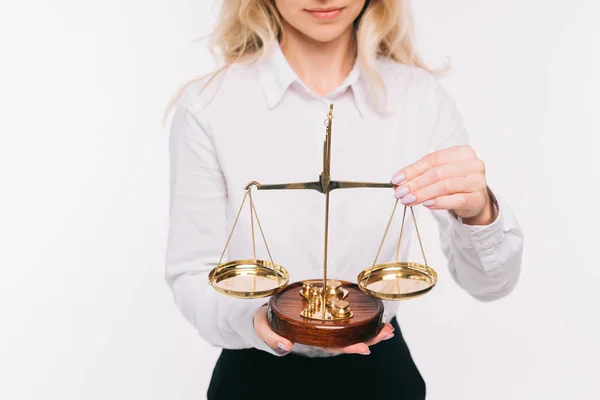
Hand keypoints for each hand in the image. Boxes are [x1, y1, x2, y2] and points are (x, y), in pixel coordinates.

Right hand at [253, 306, 394, 354]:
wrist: (263, 311)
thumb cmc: (265, 320)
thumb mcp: (263, 328)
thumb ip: (272, 337)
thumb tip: (286, 346)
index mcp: (309, 339)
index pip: (332, 346)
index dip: (348, 348)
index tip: (365, 349)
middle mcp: (321, 334)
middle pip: (348, 340)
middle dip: (369, 339)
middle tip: (387, 333)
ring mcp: (325, 325)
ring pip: (351, 331)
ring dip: (370, 331)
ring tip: (388, 329)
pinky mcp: (326, 313)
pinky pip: (347, 318)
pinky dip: (362, 318)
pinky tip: (375, 316)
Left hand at [390, 145, 495, 224]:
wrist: (474, 200)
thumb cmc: (454, 183)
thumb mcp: (438, 174)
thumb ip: (419, 174)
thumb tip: (397, 182)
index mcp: (462, 152)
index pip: (432, 160)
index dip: (412, 170)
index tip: (396, 180)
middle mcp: (473, 164)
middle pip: (438, 173)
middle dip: (415, 184)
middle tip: (400, 193)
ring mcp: (477, 181)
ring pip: (445, 186)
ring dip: (423, 194)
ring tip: (408, 200)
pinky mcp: (478, 198)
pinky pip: (457, 199)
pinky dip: (439, 202)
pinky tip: (426, 205)